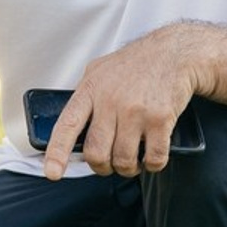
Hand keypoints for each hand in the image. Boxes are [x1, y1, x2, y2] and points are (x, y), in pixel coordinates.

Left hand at [43, 26, 202, 180]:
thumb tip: (71, 129)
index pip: (67, 125)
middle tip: (109, 164)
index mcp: (90, 90)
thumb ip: (85, 98)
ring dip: (128, 168)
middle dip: (102, 167)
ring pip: (124, 160)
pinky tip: (152, 156)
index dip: (57, 152)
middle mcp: (110, 101)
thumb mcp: (99, 72)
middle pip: (96, 152)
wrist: (173, 53)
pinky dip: (152, 165)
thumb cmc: (133, 65)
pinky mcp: (160, 119)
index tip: (52, 173)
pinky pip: (154, 158)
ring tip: (132, 159)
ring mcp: (136, 112)